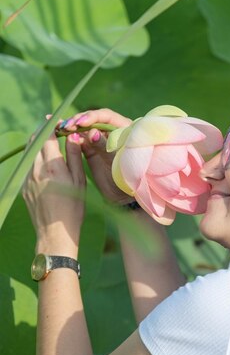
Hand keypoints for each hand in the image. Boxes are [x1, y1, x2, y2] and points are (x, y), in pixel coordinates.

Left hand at [23, 132, 85, 256]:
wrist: (55, 233)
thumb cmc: (73, 208)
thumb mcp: (79, 181)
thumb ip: (74, 156)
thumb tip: (72, 136)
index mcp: (52, 166)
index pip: (47, 136)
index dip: (52, 125)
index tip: (58, 121)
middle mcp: (36, 169)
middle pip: (35, 141)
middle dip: (43, 132)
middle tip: (53, 130)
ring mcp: (27, 178)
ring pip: (30, 153)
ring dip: (38, 146)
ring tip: (50, 146)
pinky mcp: (24, 187)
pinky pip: (28, 167)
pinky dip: (36, 160)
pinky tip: (46, 167)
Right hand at [60, 108, 132, 204]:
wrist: (123, 195)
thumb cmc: (125, 177)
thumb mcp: (115, 161)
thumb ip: (104, 146)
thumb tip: (92, 132)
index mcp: (123, 128)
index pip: (105, 116)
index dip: (92, 117)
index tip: (81, 123)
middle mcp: (111, 130)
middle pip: (92, 120)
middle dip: (78, 121)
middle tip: (66, 125)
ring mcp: (100, 138)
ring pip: (84, 128)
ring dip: (71, 126)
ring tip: (58, 126)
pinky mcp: (91, 148)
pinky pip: (79, 138)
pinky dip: (70, 135)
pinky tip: (59, 132)